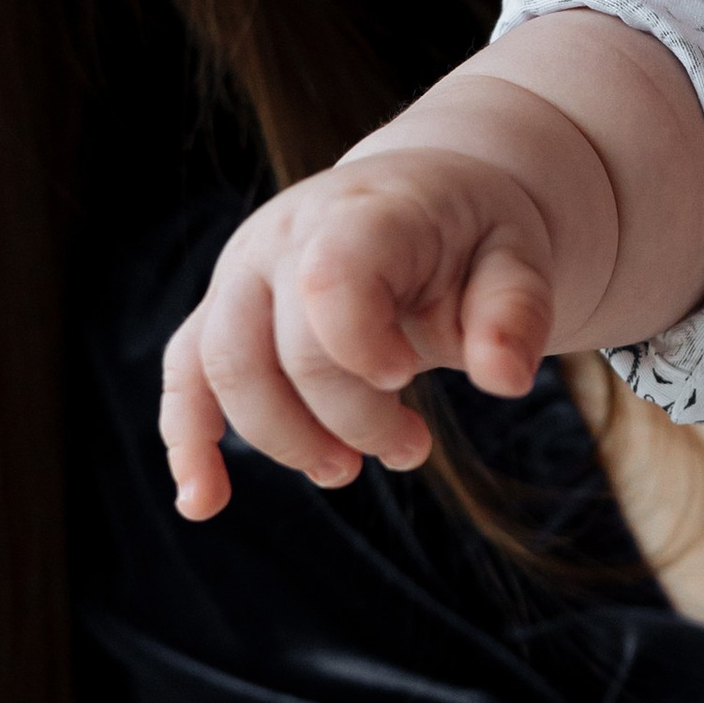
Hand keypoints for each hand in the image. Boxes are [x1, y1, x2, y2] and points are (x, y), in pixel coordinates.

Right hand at [159, 142, 576, 518]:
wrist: (427, 200)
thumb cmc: (473, 236)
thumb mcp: (519, 259)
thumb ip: (516, 313)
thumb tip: (506, 381)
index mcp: (360, 212)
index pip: (329, 280)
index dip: (360, 346)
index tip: (407, 375)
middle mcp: (282, 236)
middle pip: (274, 348)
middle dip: (345, 420)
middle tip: (411, 450)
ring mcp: (242, 272)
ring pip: (221, 370)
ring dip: (282, 440)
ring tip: (345, 470)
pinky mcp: (222, 311)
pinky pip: (184, 376)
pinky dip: (187, 441)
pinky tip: (203, 502)